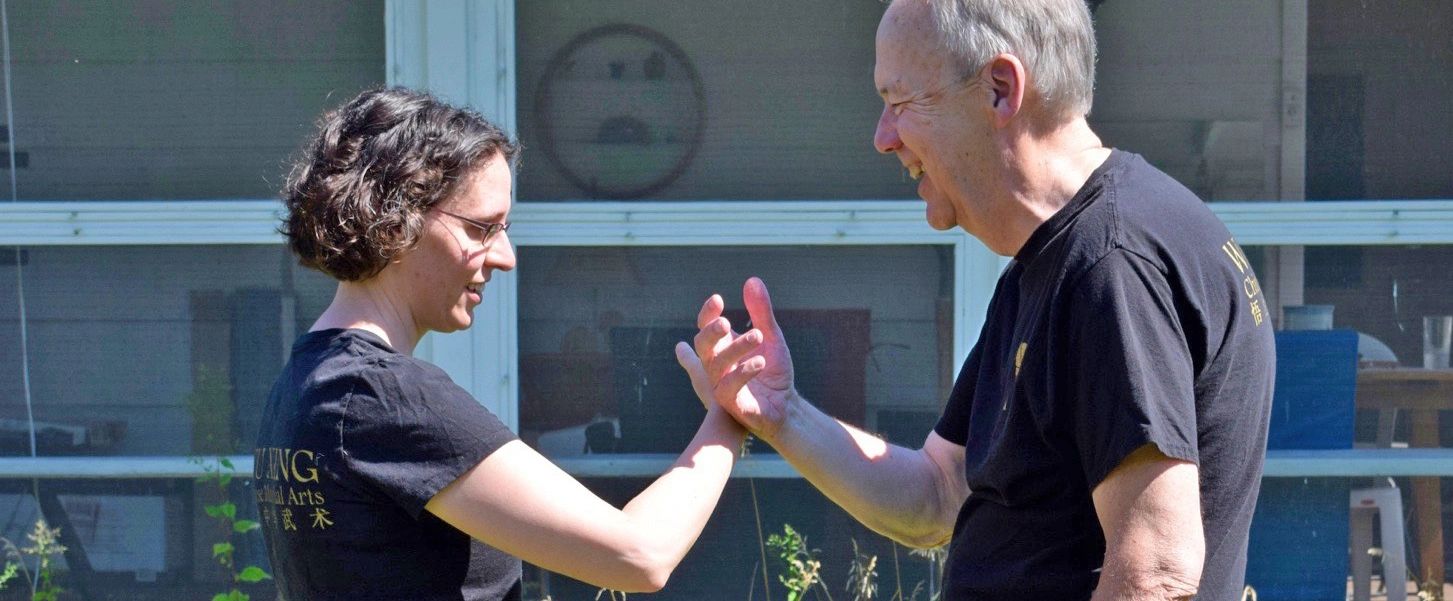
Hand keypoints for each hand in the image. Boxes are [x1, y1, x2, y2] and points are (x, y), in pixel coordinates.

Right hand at [681, 277, 797, 440]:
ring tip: (758, 336)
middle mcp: (718, 366)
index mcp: (724, 348)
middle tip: (725, 322)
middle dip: (711, 332)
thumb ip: (760, 312)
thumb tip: (751, 280)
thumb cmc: (773, 372)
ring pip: (716, 365)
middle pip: (703, 346)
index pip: (706, 327)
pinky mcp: (732, 404)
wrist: (786, 406)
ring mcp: (722, 385)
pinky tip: (760, 362)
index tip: (718, 299)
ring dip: (735, 348)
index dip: (708, 313)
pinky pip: (728, 388)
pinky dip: (742, 373)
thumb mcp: (770, 337)